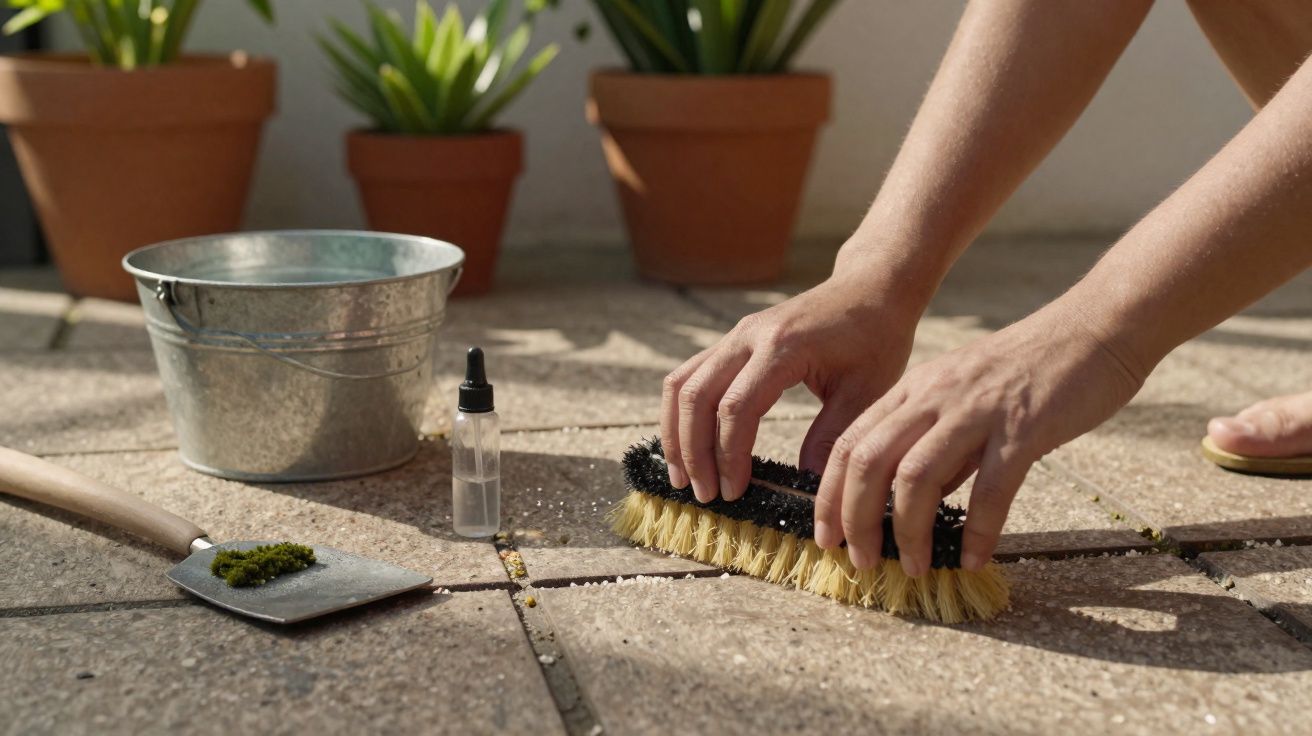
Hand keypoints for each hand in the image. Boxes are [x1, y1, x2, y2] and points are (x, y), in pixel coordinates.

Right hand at [661, 266, 924, 502]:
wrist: (869, 288)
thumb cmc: (875, 339)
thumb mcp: (867, 391)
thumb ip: (833, 435)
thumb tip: (806, 486)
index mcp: (783, 347)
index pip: (736, 407)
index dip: (729, 455)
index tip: (734, 493)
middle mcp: (749, 336)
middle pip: (697, 397)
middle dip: (694, 452)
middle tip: (704, 495)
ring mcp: (735, 335)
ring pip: (682, 384)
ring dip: (676, 434)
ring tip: (683, 477)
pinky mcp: (731, 340)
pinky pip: (688, 375)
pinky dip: (681, 413)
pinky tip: (687, 444)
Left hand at [812, 304, 1146, 575]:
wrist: (1095, 328)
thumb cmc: (1030, 370)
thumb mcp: (963, 398)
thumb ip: (938, 446)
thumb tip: (916, 502)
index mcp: (914, 389)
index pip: (850, 444)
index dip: (830, 496)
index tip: (827, 539)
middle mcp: (934, 395)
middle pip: (869, 460)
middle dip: (855, 520)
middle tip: (860, 563)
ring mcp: (977, 410)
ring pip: (916, 476)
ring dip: (908, 532)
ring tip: (913, 568)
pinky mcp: (1023, 427)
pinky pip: (991, 489)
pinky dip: (977, 531)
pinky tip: (973, 559)